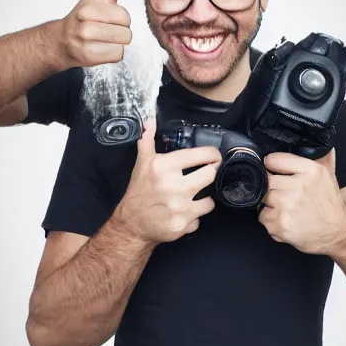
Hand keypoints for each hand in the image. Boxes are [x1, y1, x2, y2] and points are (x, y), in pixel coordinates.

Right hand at [59, 0, 131, 68]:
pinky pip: (117, 55)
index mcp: (90, 6)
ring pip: (122, 44)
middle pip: (126, 32)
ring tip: (102, 39)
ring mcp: (85, 41)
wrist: (62, 41)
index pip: (125, 16)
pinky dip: (112, 54)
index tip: (106, 17)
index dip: (120, 18)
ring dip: (116, 43)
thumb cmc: (85, 17)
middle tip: (104, 29)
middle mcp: (85, 23)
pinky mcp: (88, 57)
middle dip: (119, 31)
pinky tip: (100, 48)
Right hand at [115, 119, 221, 244]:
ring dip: (203, 200)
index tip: (214, 157)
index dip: (212, 155)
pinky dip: (193, 217)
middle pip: (210, 175)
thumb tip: (149, 121)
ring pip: (210, 200)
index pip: (203, 155)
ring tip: (192, 197)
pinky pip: (199, 219)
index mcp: (165, 167)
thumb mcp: (141, 163)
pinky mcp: (183, 225)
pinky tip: (183, 213)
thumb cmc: (139, 191)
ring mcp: (180, 208)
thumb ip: (147, 140)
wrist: (131, 224)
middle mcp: (174, 186)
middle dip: (207, 175)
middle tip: (202, 176)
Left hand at [258, 149, 345, 255]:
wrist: (338, 233)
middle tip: (284, 194)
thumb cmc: (330, 204)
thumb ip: (320, 156)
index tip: (273, 171)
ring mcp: (287, 206)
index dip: (271, 165)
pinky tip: (285, 220)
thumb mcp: (328, 175)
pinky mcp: (280, 224)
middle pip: (267, 180)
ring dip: (271, 204)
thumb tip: (313, 140)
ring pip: (263, 199)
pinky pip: (263, 217)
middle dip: (273, 188)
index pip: (274, 159)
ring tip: (287, 208)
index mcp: (310, 171)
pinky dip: (271, 220)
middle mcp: (298, 187)